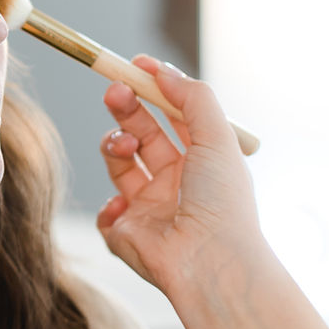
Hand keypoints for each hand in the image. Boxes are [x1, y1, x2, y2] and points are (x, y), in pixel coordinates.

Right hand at [95, 56, 263, 299]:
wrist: (209, 262)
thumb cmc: (222, 203)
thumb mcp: (217, 136)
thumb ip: (192, 97)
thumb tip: (161, 70)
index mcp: (203, 161)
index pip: (174, 117)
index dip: (155, 90)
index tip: (135, 66)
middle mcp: (177, 183)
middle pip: (143, 133)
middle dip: (126, 108)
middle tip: (114, 89)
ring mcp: (150, 209)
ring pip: (119, 164)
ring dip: (116, 145)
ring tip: (125, 145)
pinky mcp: (127, 234)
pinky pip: (106, 212)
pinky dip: (109, 204)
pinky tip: (126, 205)